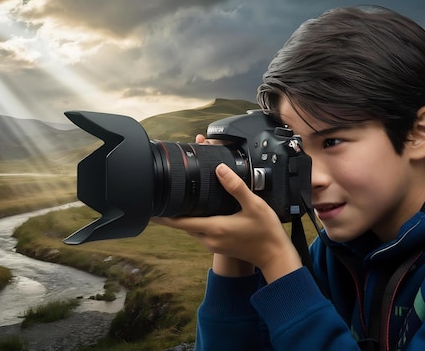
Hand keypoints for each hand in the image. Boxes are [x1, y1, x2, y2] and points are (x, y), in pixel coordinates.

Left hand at [152, 161, 301, 282]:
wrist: (275, 256)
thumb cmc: (266, 232)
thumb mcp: (254, 205)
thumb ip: (235, 187)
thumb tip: (219, 169)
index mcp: (213, 228)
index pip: (179, 222)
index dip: (162, 215)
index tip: (149, 208)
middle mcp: (209, 238)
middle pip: (182, 224)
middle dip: (172, 212)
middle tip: (164, 197)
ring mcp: (213, 244)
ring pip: (190, 228)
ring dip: (183, 217)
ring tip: (178, 201)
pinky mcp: (218, 246)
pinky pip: (200, 232)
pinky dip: (195, 221)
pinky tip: (198, 211)